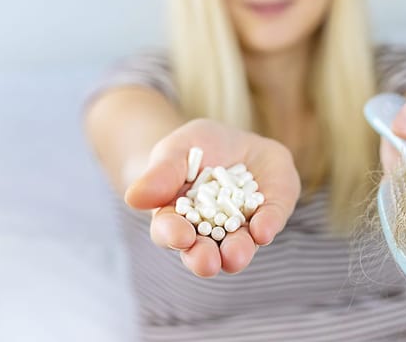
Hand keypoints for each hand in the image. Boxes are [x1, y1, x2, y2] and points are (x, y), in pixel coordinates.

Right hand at [125, 119, 300, 277]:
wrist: (235, 142)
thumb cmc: (195, 149)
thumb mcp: (175, 151)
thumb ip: (160, 175)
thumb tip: (134, 199)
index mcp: (177, 220)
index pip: (170, 232)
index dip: (173, 235)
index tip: (179, 236)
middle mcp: (210, 234)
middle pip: (202, 251)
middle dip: (203, 258)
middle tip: (205, 262)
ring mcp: (242, 228)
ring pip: (238, 246)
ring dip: (236, 252)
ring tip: (235, 255)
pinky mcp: (271, 213)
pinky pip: (270, 221)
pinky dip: (267, 226)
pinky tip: (263, 230)